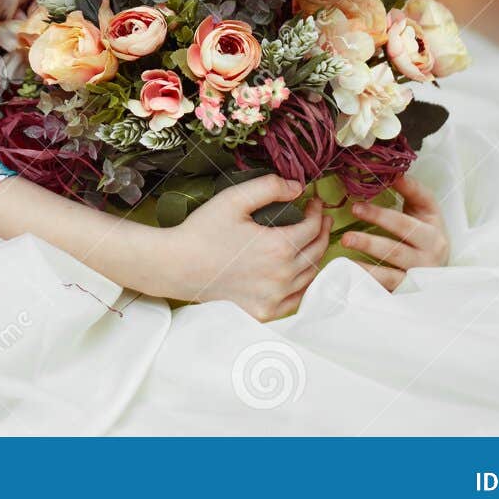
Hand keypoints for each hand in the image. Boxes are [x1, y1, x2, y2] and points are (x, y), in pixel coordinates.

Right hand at [163, 174, 331, 321]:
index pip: (313, 228)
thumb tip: (298, 187)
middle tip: (319, 217)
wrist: (176, 266)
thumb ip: (269, 187)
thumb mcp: (233, 199)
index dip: (317, 211)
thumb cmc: (202, 231)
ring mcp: (274, 298)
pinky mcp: (264, 312)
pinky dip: (304, 283)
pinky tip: (300, 271)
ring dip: (315, 255)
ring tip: (312, 240)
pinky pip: (296, 299)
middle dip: (322, 230)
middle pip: (317, 251)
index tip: (314, 202)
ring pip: (310, 276)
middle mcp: (282, 276)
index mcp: (279, 248)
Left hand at [338, 172, 448, 290]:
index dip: (382, 214)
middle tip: (349, 222)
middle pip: (397, 247)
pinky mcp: (405, 294)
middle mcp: (428, 259)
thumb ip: (412, 191)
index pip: (406, 223)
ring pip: (390, 273)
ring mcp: (416, 279)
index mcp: (432, 235)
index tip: (357, 204)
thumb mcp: (426, 212)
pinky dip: (366, 283)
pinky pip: (384, 290)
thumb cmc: (427, 235)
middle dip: (372, 236)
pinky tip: (348, 273)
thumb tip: (394, 173)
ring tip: (345, 246)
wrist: (440, 272)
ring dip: (365, 264)